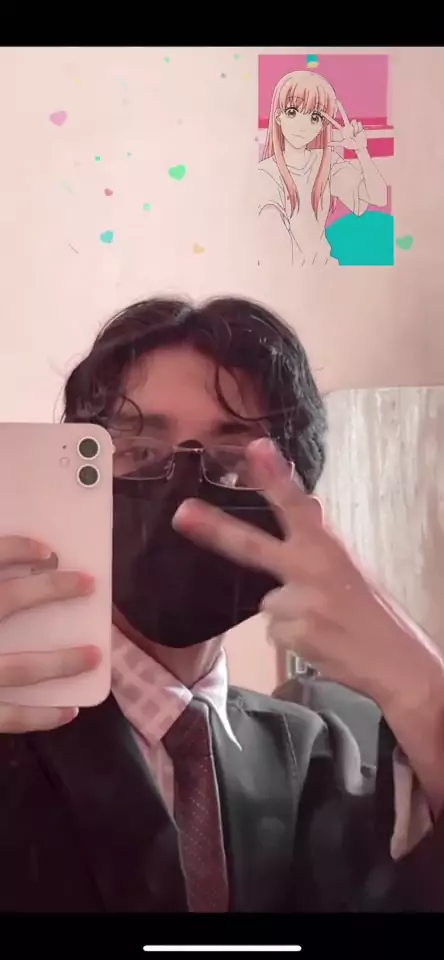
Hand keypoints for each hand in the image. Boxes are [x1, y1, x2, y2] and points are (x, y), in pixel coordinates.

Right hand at [0, 536, 100, 732]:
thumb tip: (33, 564)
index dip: (12, 549)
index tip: (47, 549)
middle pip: (6, 601)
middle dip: (48, 590)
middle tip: (88, 583)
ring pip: (18, 668)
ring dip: (61, 661)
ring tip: (95, 655)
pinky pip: (9, 718)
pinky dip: (41, 716)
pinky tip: (70, 710)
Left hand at [173, 439, 443, 710]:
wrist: (395, 662)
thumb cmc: (374, 612)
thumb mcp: (350, 569)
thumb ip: (320, 544)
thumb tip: (310, 507)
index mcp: (328, 549)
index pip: (298, 506)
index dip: (276, 476)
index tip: (255, 447)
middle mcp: (311, 570)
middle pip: (253, 546)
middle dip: (215, 529)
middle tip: (182, 514)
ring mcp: (301, 602)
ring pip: (269, 602)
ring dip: (288, 613)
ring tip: (323, 623)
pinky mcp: (294, 634)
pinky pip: (277, 631)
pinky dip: (293, 637)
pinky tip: (320, 641)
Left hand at [324, 101, 367, 151]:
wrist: (360, 145)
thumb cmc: (351, 146)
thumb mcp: (342, 144)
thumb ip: (335, 143)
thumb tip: (327, 144)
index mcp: (342, 129)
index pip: (333, 122)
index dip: (328, 118)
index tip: (323, 113)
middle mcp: (347, 125)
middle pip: (343, 115)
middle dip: (340, 107)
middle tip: (336, 101)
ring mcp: (353, 124)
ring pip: (353, 122)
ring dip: (355, 129)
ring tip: (355, 134)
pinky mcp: (359, 125)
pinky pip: (358, 123)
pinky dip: (358, 128)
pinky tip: (358, 132)